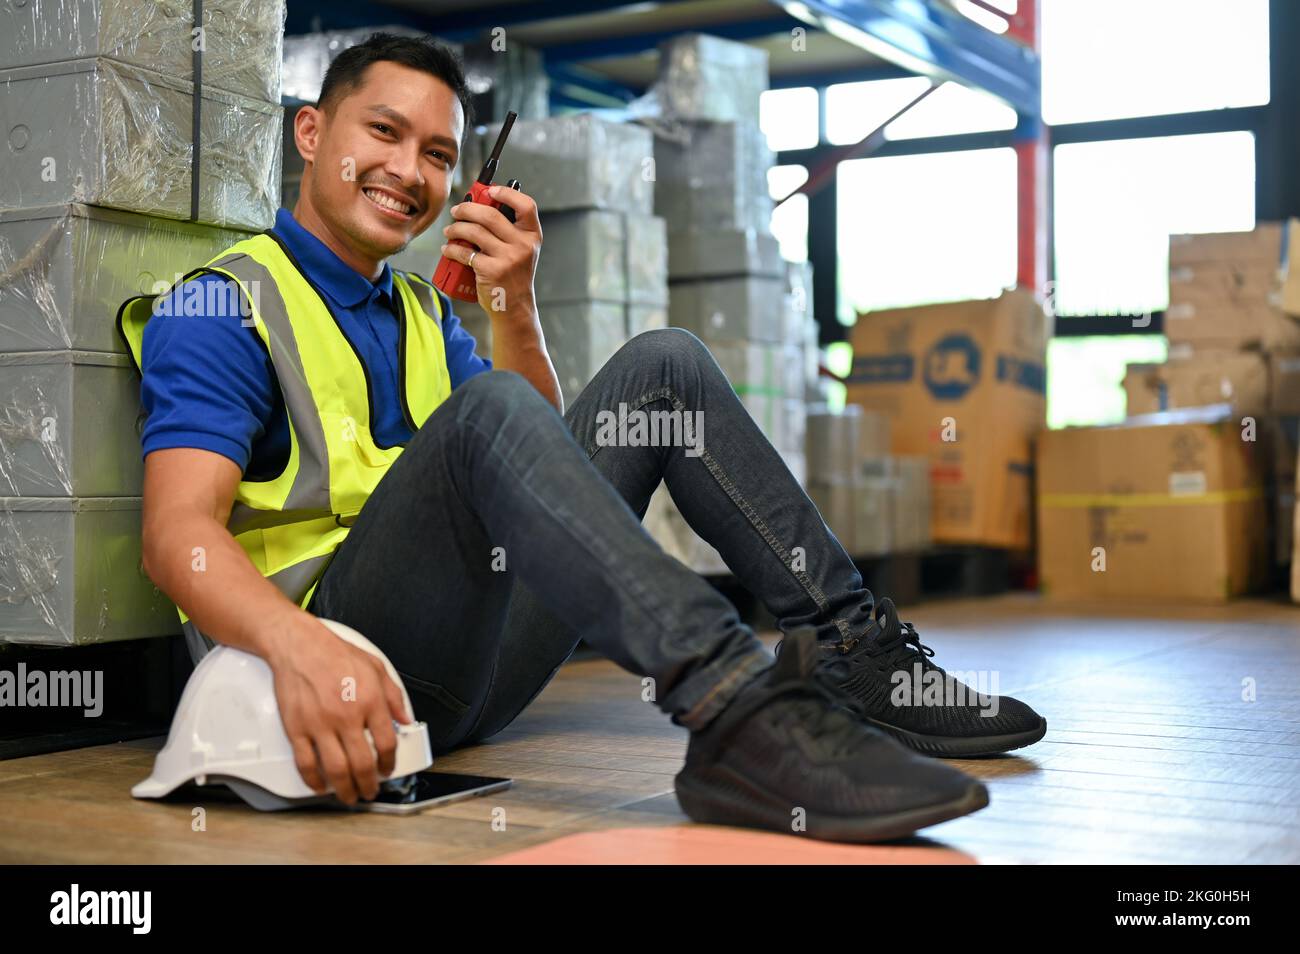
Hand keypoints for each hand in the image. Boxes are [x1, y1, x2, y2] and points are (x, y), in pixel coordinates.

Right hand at [266, 612, 411, 804]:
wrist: (300, 646)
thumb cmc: (336, 654)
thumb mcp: (376, 667)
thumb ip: (394, 695)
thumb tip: (405, 718)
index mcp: (370, 701)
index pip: (387, 744)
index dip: (390, 763)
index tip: (388, 769)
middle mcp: (347, 716)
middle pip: (362, 764)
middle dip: (369, 784)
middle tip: (370, 791)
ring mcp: (320, 725)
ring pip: (336, 770)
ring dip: (345, 789)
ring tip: (349, 796)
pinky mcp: (297, 729)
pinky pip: (306, 763)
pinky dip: (314, 781)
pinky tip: (320, 786)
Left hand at [440, 186, 542, 319]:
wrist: (514, 306)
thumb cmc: (513, 275)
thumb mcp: (521, 250)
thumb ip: (508, 230)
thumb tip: (479, 204)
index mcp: (532, 235)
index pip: (526, 205)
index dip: (508, 193)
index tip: (491, 190)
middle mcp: (523, 245)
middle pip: (491, 215)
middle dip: (467, 208)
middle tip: (456, 211)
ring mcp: (508, 258)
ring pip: (474, 231)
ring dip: (456, 228)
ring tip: (449, 230)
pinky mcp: (492, 270)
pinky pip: (465, 252)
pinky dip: (451, 249)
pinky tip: (447, 249)